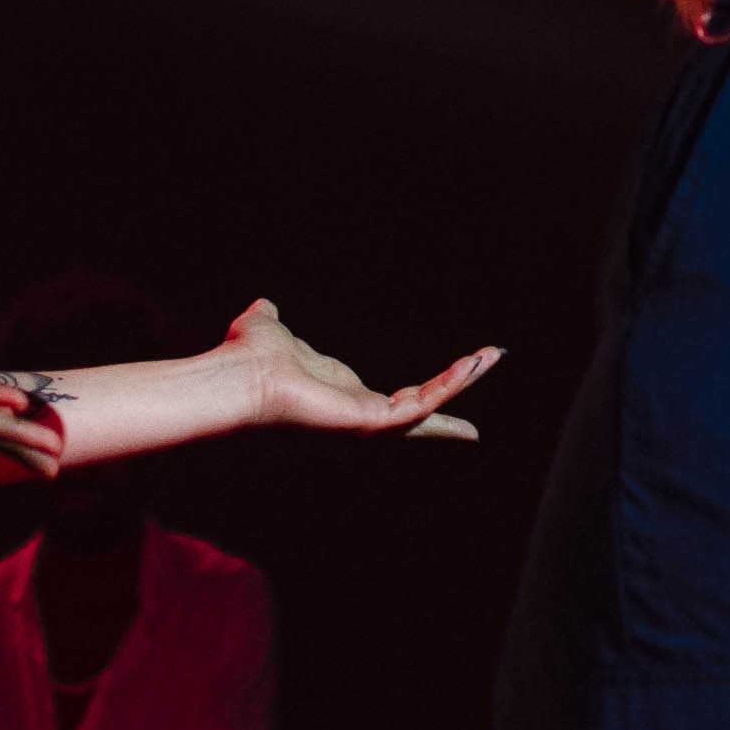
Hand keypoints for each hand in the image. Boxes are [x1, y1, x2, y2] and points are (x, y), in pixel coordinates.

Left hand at [216, 298, 498, 441]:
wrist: (236, 377)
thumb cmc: (246, 359)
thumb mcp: (268, 328)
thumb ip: (270, 319)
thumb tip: (263, 307)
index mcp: (342, 395)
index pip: (393, 400)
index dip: (425, 393)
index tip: (448, 386)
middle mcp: (358, 413)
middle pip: (420, 411)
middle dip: (455, 394)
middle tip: (487, 368)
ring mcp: (365, 421)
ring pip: (427, 406)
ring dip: (462, 380)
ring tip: (492, 355)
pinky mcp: (369, 421)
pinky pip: (419, 406)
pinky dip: (448, 387)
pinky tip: (470, 365)